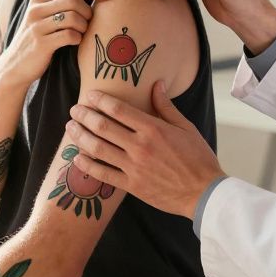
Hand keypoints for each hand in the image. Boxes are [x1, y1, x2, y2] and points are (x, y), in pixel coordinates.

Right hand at [0, 0, 112, 89]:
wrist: (15, 66)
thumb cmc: (38, 40)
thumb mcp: (44, 17)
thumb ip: (62, 4)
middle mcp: (36, 9)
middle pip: (74, 1)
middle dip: (88, 12)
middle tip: (88, 24)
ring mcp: (36, 26)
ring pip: (73, 17)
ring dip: (84, 27)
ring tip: (80, 34)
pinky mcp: (40, 43)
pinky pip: (69, 35)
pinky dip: (77, 38)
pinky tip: (74, 42)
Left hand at [67, 81, 224, 218]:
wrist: (204, 192)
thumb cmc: (198, 158)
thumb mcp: (185, 127)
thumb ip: (166, 106)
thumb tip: (156, 84)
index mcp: (153, 129)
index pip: (118, 109)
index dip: (100, 100)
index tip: (89, 95)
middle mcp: (140, 146)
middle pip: (103, 126)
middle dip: (84, 115)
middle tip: (74, 109)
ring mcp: (134, 167)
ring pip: (98, 148)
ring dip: (80, 136)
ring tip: (70, 128)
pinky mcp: (131, 185)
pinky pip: (103, 174)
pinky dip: (87, 165)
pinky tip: (77, 157)